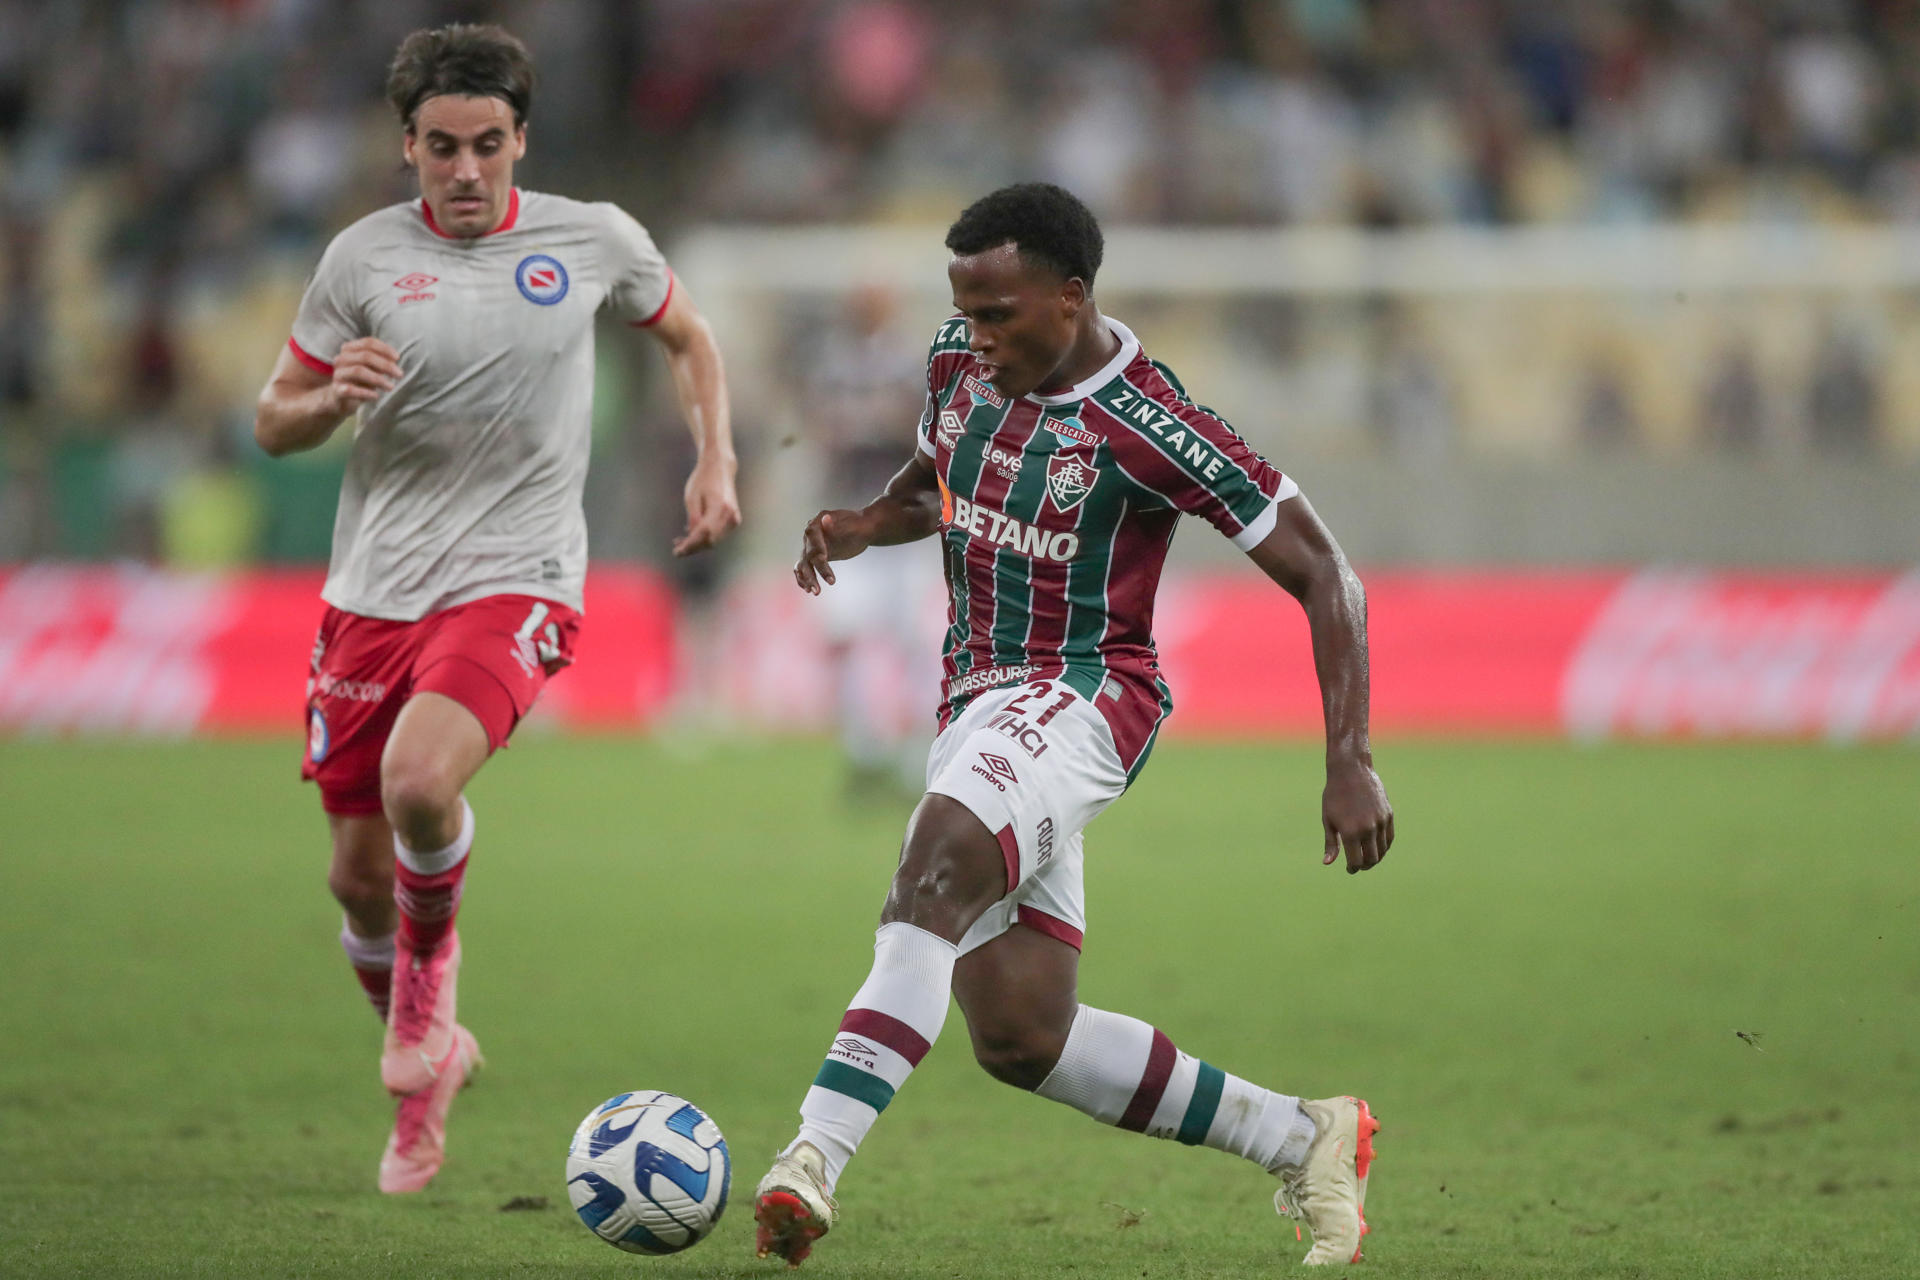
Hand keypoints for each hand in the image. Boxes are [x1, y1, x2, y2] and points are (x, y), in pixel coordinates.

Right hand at [327, 337, 401, 412]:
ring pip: (358, 371)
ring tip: (391, 387)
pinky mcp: (336, 390)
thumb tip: (394, 361)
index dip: (385, 349)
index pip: (368, 343)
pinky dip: (365, 393)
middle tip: (399, 374)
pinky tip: (376, 396)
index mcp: (349, 349)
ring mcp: (338, 375)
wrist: (340, 399)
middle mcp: (341, 359)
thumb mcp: (371, 368)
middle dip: (385, 365)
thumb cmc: (360, 381)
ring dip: (378, 379)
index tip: (397, 358)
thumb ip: (381, 362)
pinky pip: (350, 390)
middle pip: (365, 356)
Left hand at [674, 454, 741, 556]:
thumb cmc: (703, 479)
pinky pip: (719, 534)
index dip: (689, 545)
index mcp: (720, 507)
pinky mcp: (734, 520)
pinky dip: (706, 538)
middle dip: (693, 547)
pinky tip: (693, 535)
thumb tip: (691, 538)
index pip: (703, 534)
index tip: (677, 552)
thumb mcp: (691, 497)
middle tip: (676, 548)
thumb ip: (693, 519)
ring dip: (699, 544)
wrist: (720, 468)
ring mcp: (734, 518)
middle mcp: (730, 515)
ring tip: (682, 541)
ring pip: (715, 540)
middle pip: (710, 540)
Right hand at [794, 509, 870, 593]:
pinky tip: (808, 589)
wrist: (863, 529)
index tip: (824, 558)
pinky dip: (804, 578)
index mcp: (817, 523)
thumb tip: (825, 519)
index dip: (816, 548)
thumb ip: (838, 524)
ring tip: (816, 592)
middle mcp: (810, 535)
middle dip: (813, 571)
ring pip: (804, 564)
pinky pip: (805, 568)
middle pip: (807, 554)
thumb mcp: (852, 524)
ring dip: (808, 579)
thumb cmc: (859, 525)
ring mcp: (811, 546)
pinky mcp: (815, 557)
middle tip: (821, 586)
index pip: (812, 536)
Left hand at [1322, 757, 1392, 873]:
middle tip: (1358, 866)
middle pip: (1372, 859)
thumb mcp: (1328, 819)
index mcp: (1351, 832)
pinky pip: (1389, 838)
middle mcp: (1368, 829)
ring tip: (1367, 857)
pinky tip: (1376, 847)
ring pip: (1383, 850)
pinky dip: (1384, 846)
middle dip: (1365, 866)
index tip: (1349, 869)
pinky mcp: (1389, 815)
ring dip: (1375, 857)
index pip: (1356, 861)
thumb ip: (1331, 843)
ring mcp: (1381, 822)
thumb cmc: (1334, 795)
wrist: (1351, 771)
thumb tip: (1327, 863)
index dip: (1353, 868)